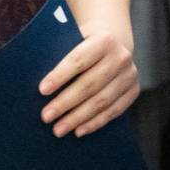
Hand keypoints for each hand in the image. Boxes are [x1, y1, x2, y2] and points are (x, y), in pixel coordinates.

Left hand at [37, 22, 137, 136]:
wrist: (113, 43)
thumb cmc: (82, 43)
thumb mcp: (74, 39)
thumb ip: (60, 53)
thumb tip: (36, 80)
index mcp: (104, 40)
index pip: (79, 60)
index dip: (60, 75)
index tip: (42, 90)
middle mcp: (121, 57)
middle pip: (90, 84)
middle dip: (65, 102)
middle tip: (46, 116)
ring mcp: (129, 75)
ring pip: (102, 101)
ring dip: (78, 118)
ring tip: (58, 129)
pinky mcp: (133, 90)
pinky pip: (113, 111)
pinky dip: (95, 123)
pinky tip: (78, 131)